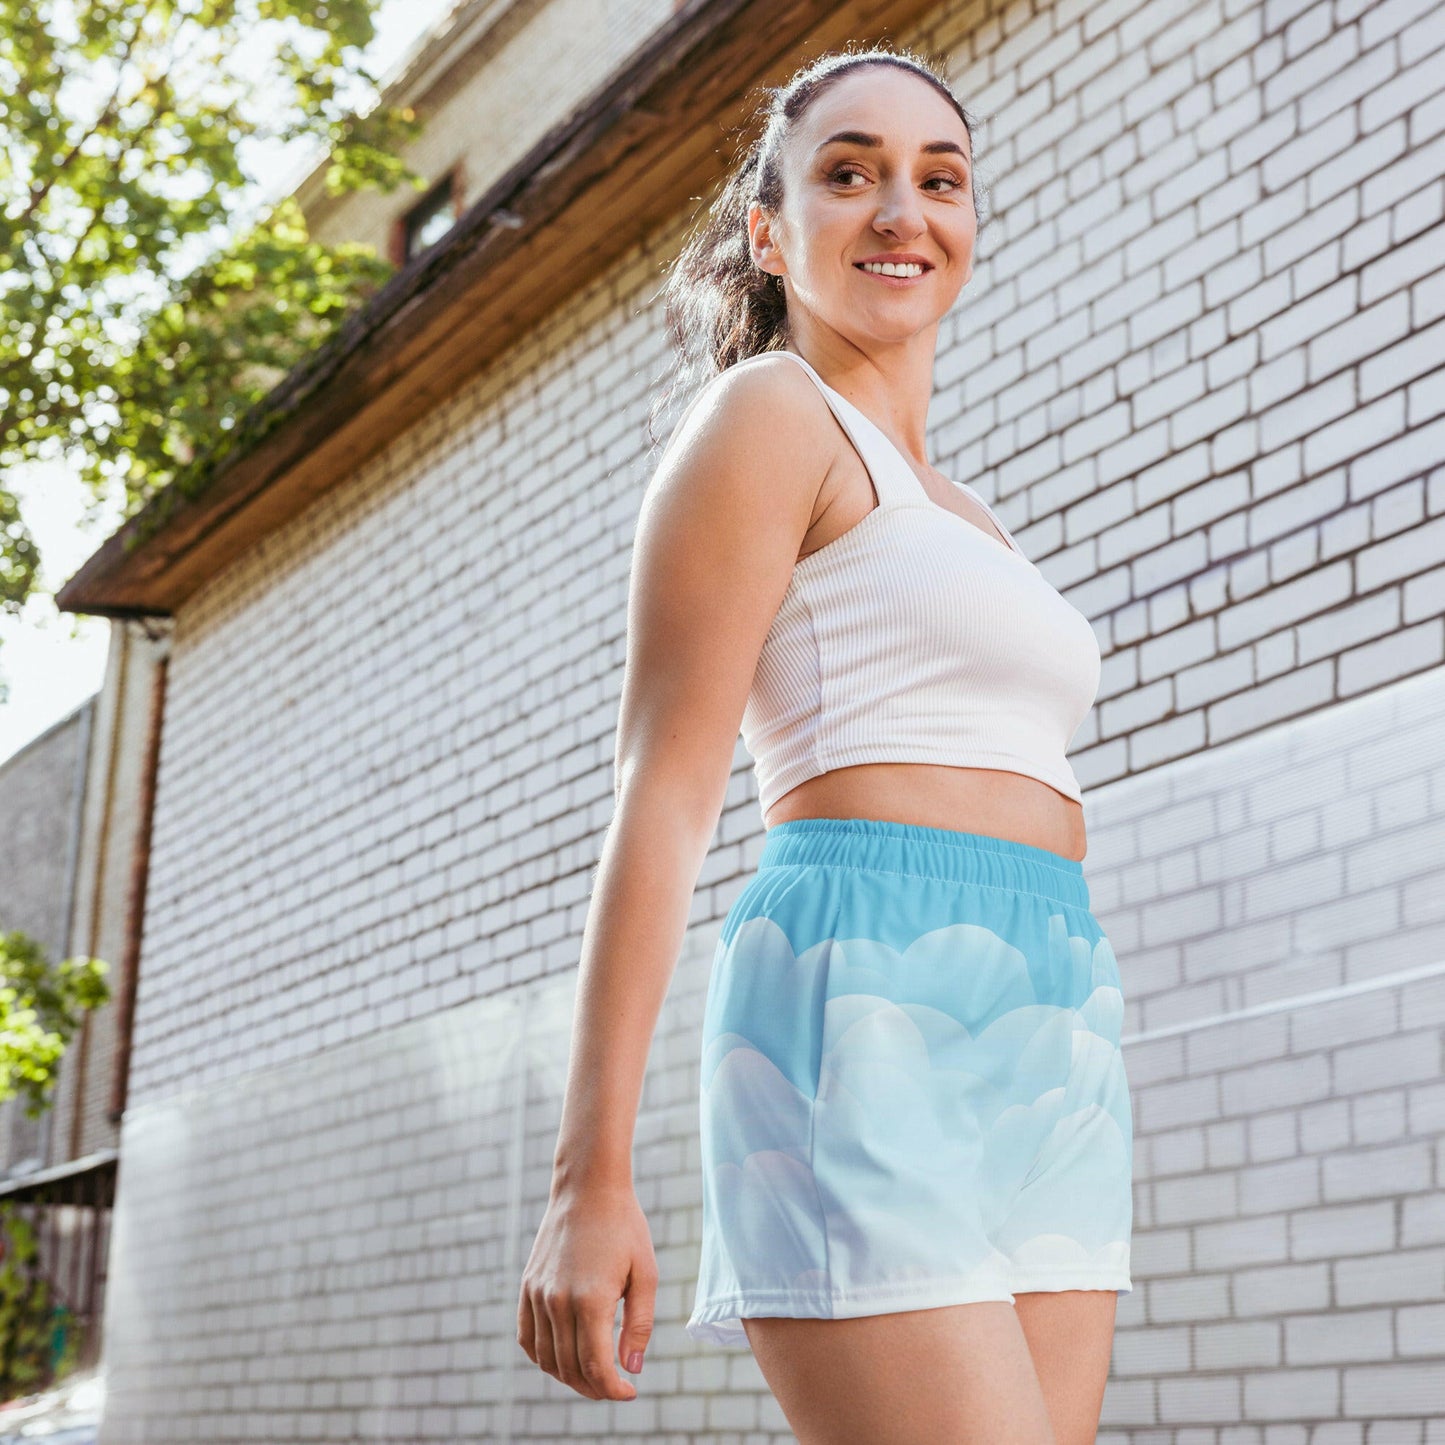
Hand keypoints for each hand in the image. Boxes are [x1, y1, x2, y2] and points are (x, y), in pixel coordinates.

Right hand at [517, 1180, 656, 1400]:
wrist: (588, 1187)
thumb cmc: (624, 1227)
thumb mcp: (646, 1273)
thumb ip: (640, 1324)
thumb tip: (631, 1368)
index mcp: (590, 1300)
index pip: (595, 1366)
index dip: (612, 1389)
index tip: (629, 1391)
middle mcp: (557, 1301)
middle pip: (570, 1368)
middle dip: (594, 1387)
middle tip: (615, 1386)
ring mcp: (538, 1294)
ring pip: (546, 1358)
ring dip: (568, 1377)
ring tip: (593, 1375)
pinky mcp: (527, 1286)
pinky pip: (526, 1337)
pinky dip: (542, 1357)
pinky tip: (562, 1358)